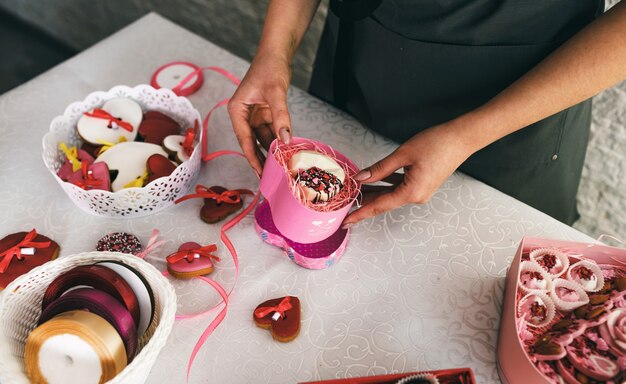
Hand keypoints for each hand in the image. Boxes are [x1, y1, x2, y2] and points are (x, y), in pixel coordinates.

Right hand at [228, 52, 292, 174]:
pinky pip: (271, 132)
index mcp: (236, 110)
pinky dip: (278, 141)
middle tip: (269, 177)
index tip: (259, 172)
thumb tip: (285, 140)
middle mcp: (243, 115)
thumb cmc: (270, 68)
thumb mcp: (275, 93)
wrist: (276, 54)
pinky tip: (284, 153)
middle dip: (260, 159)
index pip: (244, 139)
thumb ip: (280, 117)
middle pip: (251, 142)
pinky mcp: (265, 115)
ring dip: (270, 152)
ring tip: (279, 168)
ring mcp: (254, 116)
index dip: (252, 157)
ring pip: (262, 139)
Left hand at [342, 124, 473, 227]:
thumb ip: (380, 169)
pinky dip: (386, 184)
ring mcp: (420, 191)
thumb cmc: (436, 144)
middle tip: (345, 203)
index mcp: (411, 192)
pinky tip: (374, 178)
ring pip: (390, 194)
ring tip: (355, 189)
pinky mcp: (422, 184)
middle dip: (364, 202)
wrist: (461, 138)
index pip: (379, 206)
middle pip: (384, 202)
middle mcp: (416, 196)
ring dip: (374, 191)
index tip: (346, 221)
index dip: (360, 213)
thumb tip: (360, 178)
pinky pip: (399, 187)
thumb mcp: (403, 154)